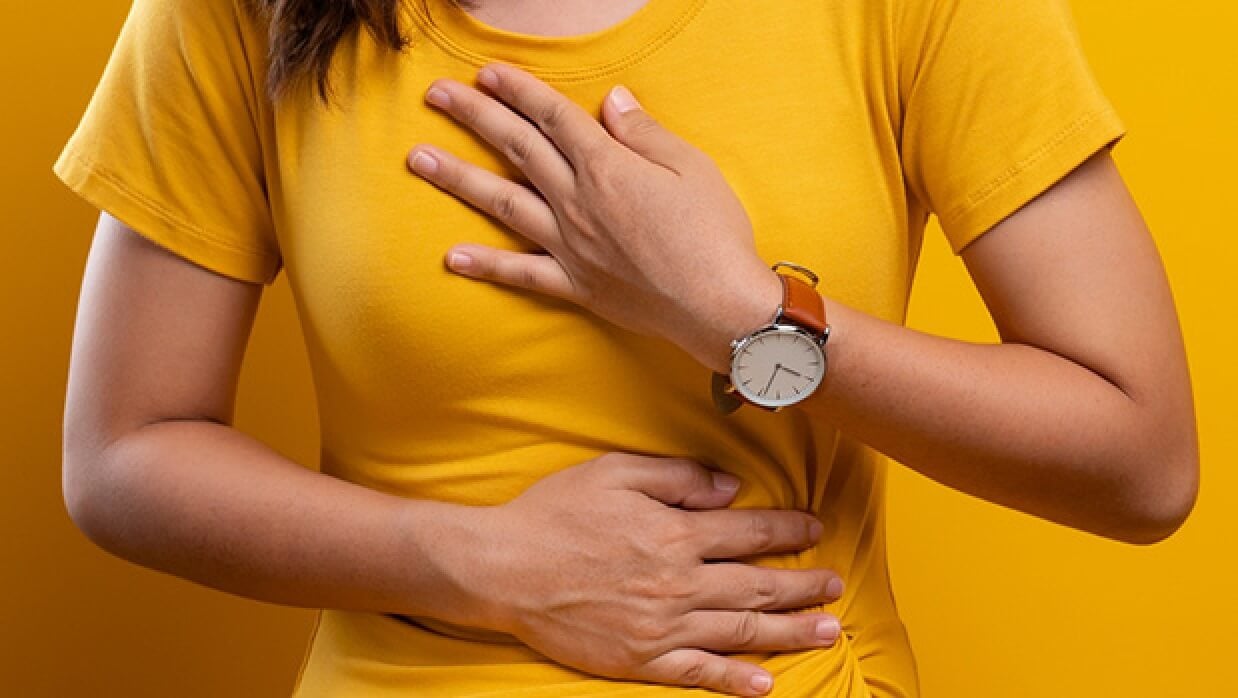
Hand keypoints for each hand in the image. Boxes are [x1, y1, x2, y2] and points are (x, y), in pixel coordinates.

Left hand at [408, 63, 782, 373]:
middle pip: (517, 149)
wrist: (720, 306)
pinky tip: (452, 257)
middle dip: (474, 116)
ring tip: (419, 160)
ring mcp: (571, 246)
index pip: (552, 117)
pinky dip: (486, 266)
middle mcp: (578, 203)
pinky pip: (521, 274)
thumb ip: (644, 133)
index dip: (518, 90)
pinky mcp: (576, 285)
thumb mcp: (691, 167)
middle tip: (436, 95)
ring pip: (503, 204)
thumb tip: (612, 101)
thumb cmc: (715, 234)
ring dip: (458, 179)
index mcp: (607, 167)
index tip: (486, 73)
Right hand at [469, 453, 843, 696]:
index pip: (748, 533)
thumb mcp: (615, 472)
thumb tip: (731, 489)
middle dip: (802, 586)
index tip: (815, 530)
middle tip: (835, 585)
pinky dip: (735, 682)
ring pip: (740, 632)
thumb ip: (678, 477)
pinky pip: (698, 675)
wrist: (503, 569)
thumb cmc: (555, 513)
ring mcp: (661, 628)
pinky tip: (766, 686)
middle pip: (756, 587)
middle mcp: (678, 584)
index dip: (788, 531)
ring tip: (827, 630)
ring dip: (789, 632)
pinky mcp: (640, 661)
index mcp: (674, 534)